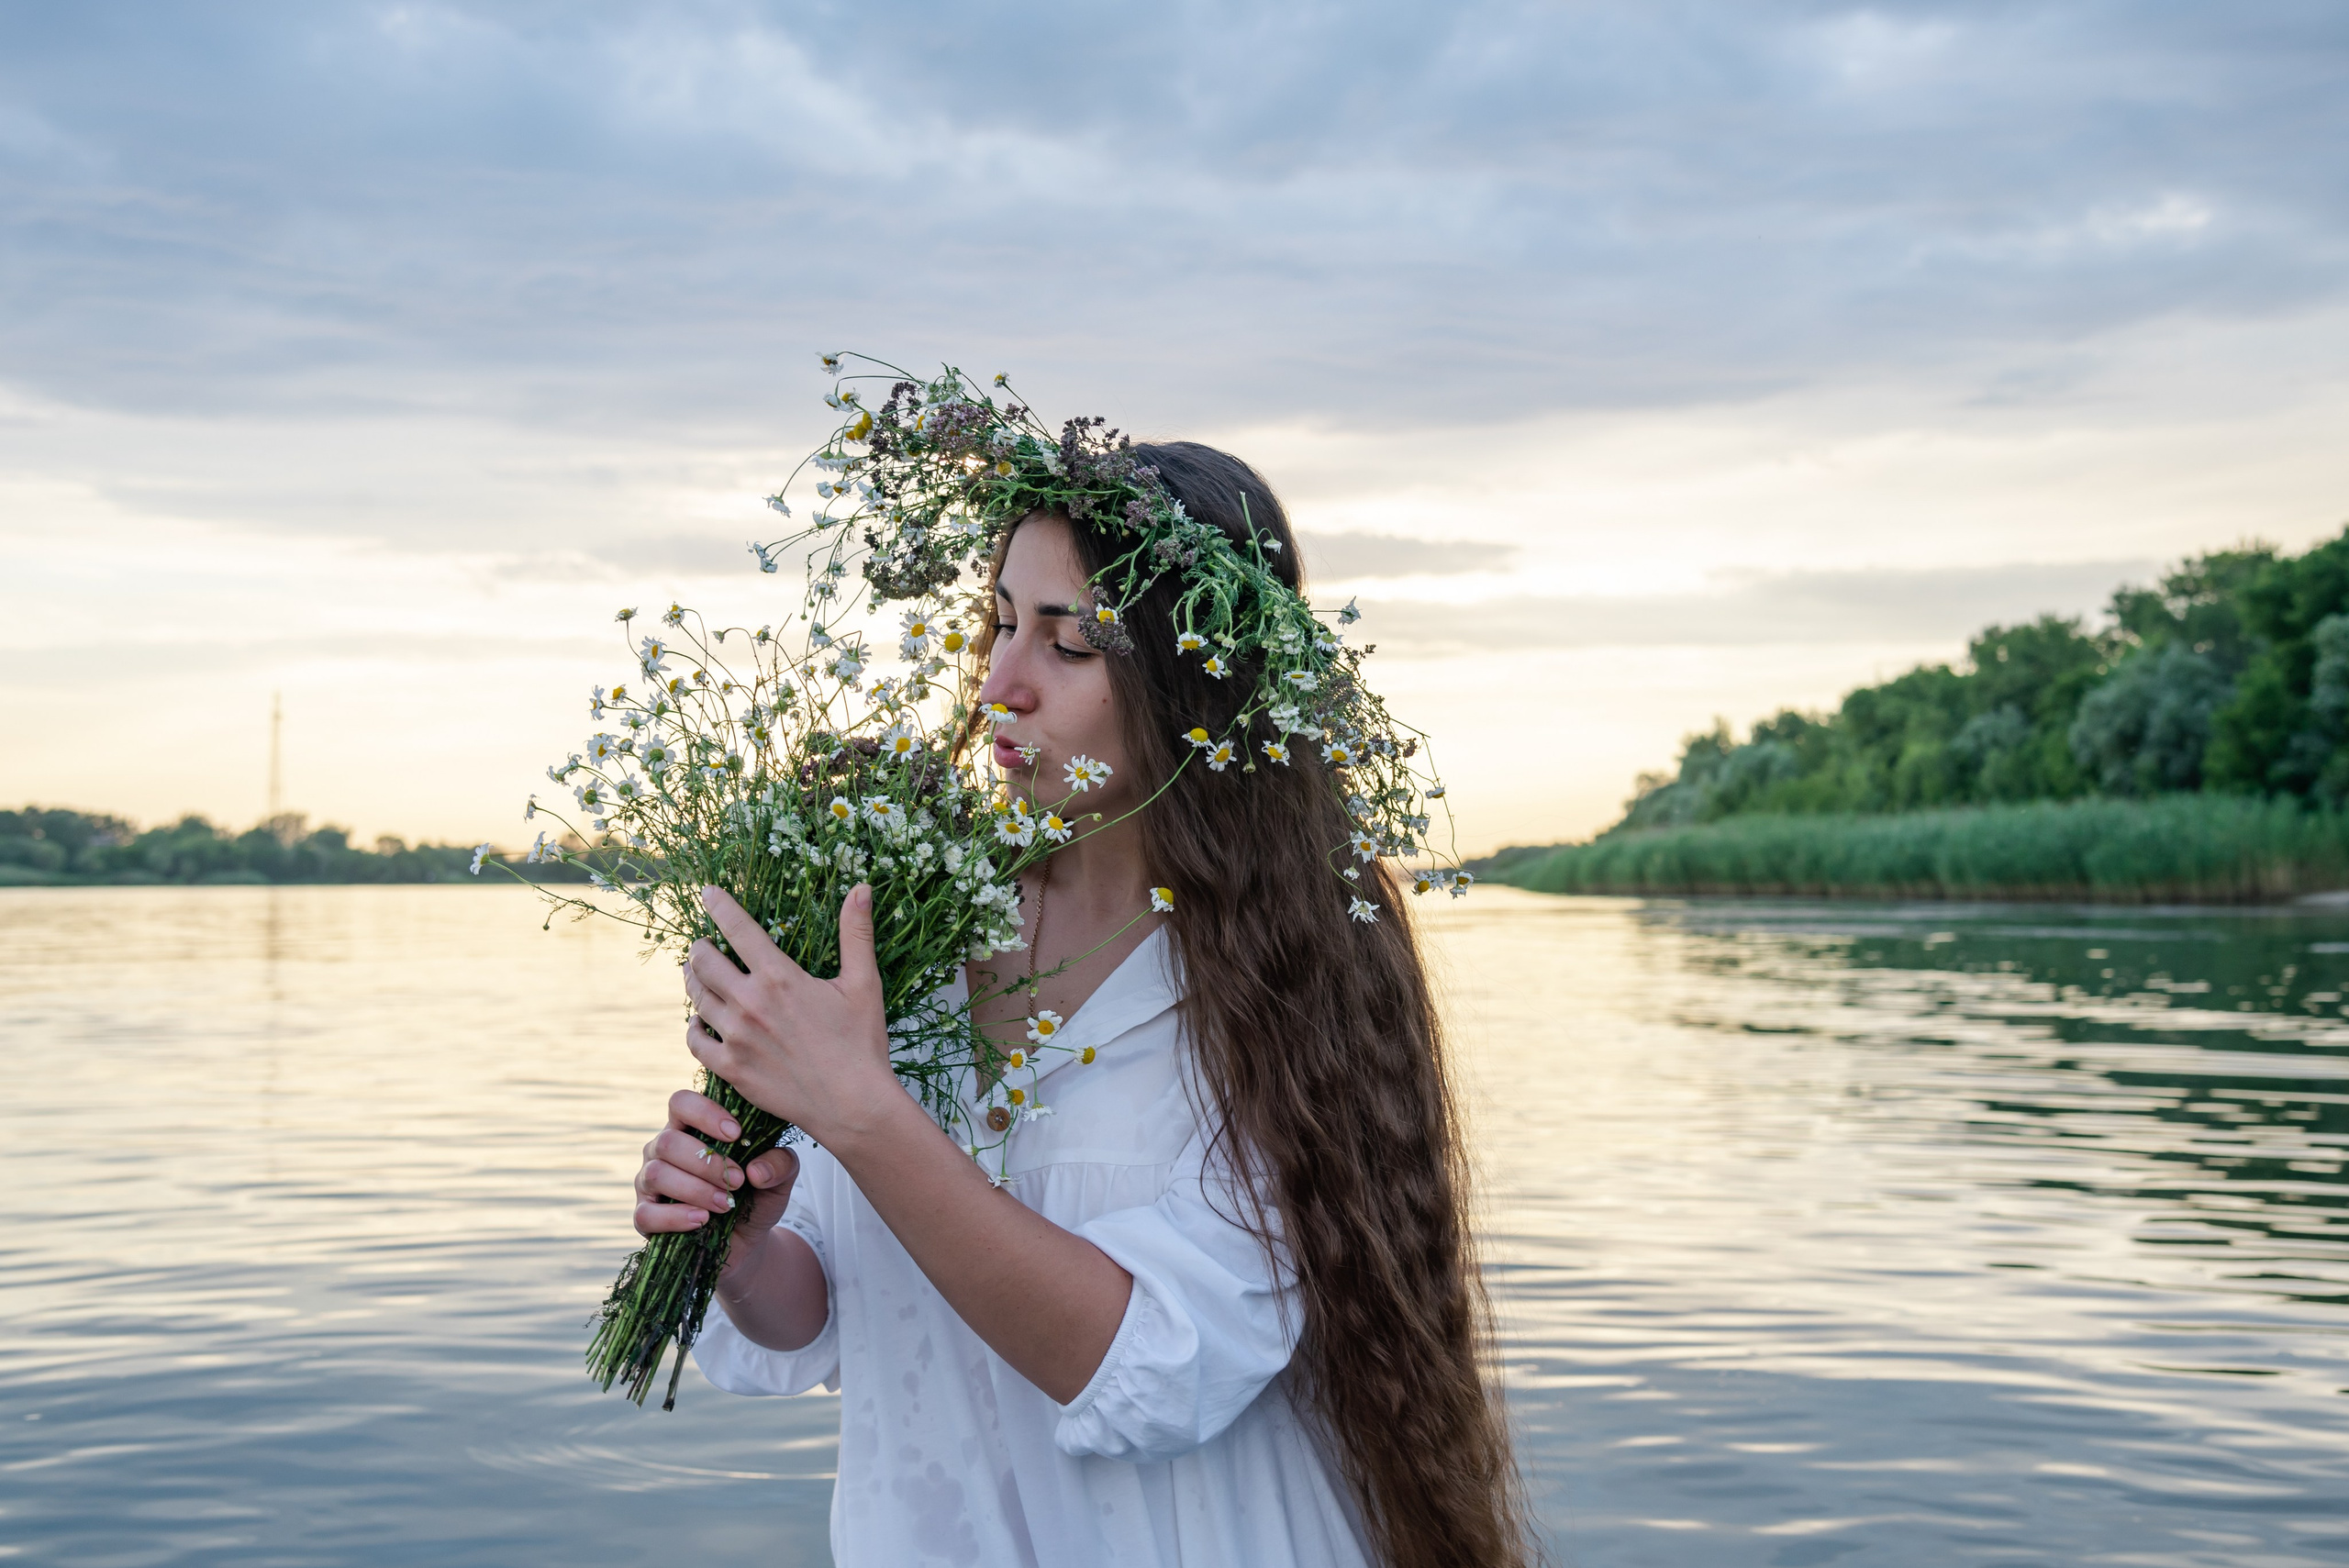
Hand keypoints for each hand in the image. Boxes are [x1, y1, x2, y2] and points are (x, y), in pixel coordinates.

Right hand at [632, 1088, 799, 1275]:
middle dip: (707, 1163)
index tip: (735, 1133)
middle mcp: (663, 1149)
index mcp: (691, 1127)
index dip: (705, 1113)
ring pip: (657, 1174)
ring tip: (726, 1204)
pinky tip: (701, 1220)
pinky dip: (675, 1217)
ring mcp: (649, 1181)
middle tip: (739, 1181)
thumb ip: (780, 1163)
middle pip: (668, 1141)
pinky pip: (646, 1214)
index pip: (681, 1102)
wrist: (748, 1238)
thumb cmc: (758, 1195)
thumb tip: (757, 1170)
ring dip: (695, 1190)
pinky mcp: (644, 1215)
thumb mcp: (780, 1178)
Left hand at [681, 883, 898, 1145]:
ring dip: (693, 982)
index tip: (708, 892)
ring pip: (697, 999)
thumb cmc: (862, 1043)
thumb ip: (856, 933)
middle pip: (704, 962)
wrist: (853, 1105)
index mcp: (780, 977)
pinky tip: (699, 1023)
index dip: (719, 905)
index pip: (738, 929)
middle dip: (699, 948)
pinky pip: (696, 1042)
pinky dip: (693, 1028)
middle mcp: (750, 1003)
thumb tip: (862, 887)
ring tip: (696, 975)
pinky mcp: (731, 1069)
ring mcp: (737, 1038)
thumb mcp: (863, 983)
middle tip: (702, 945)